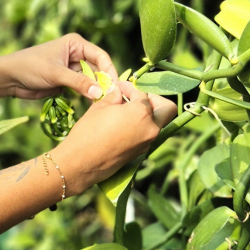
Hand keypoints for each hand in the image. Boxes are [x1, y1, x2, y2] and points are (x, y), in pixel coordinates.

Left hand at [0, 33, 119, 101]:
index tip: (115, 87)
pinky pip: (82, 88)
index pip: (101, 56)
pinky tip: (92, 105)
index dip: (109, 71)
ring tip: (102, 104)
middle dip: (104, 83)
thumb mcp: (56, 74)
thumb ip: (78, 82)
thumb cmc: (30, 67)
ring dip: (96, 91)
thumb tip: (99, 93)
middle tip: (111, 99)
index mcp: (75, 44)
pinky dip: (87, 95)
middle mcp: (76, 54)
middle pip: (98, 69)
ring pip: (91, 80)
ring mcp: (72, 68)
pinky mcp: (67, 81)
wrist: (9, 78)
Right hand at [55, 81, 176, 193]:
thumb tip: (119, 93)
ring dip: (148, 113)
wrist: (82, 162)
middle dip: (154, 99)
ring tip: (127, 110)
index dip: (130, 87)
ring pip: (159, 123)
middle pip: (167, 109)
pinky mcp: (141, 152)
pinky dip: (141, 126)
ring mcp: (148, 142)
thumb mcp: (100, 107)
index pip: (142, 93)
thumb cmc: (89, 131)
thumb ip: (114, 97)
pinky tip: (123, 123)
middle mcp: (151, 128)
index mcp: (142, 113)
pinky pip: (148, 134)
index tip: (120, 87)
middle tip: (136, 97)